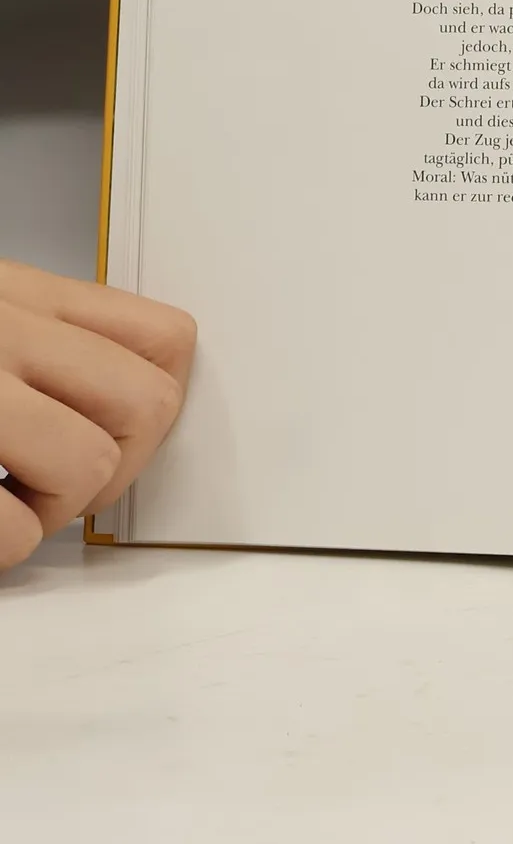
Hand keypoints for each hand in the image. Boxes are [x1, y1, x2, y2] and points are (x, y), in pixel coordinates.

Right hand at [0, 261, 194, 569]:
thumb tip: (120, 398)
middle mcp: (6, 329)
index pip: (165, 335)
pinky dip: (5, 547)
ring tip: (9, 504)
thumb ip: (46, 346)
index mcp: (20, 296)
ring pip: (92, 464)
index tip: (126, 436)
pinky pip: (15, 527)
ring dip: (53, 510)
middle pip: (149, 403)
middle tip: (55, 485)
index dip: (158, 401)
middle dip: (115, 465)